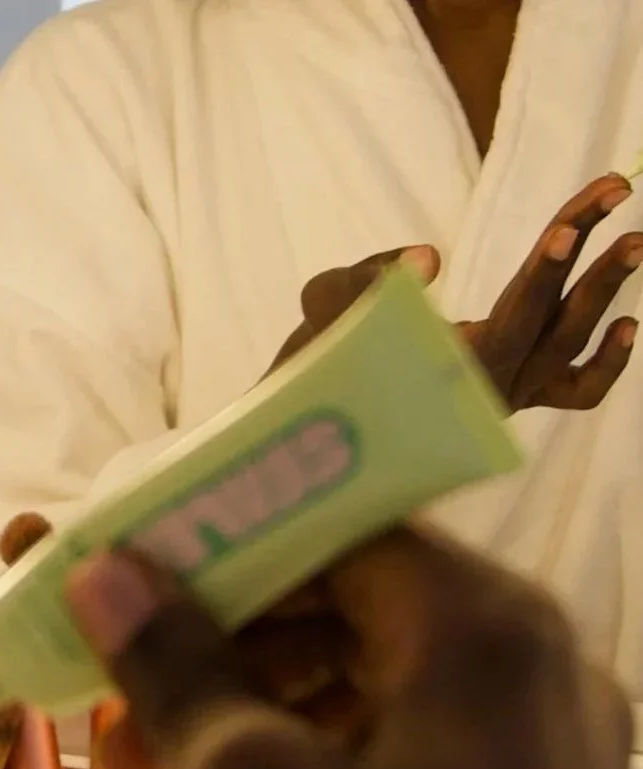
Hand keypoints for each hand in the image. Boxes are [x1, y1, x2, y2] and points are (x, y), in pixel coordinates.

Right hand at [66, 535, 638, 768]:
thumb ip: (176, 661)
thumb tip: (110, 568)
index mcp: (491, 638)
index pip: (343, 526)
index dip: (223, 537)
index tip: (127, 571)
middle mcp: (550, 681)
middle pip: (360, 606)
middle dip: (224, 640)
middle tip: (116, 689)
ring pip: (380, 690)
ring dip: (258, 708)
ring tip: (148, 765)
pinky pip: (414, 761)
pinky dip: (319, 766)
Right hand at [274, 175, 642, 411]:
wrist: (319, 416)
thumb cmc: (318, 359)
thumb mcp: (323, 311)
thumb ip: (363, 282)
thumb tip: (428, 259)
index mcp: (446, 376)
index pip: (509, 325)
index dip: (540, 279)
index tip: (563, 233)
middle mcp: (486, 393)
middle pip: (551, 326)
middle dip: (583, 259)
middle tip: (614, 190)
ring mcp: (505, 397)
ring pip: (568, 349)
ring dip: (604, 290)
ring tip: (634, 238)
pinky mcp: (514, 394)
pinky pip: (573, 393)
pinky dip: (605, 364)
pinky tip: (626, 322)